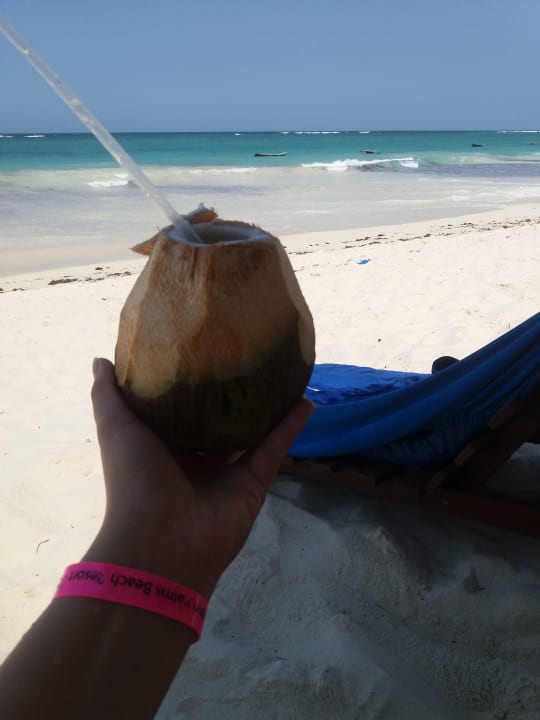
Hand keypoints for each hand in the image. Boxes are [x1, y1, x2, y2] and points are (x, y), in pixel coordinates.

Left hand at [88, 358, 313, 596]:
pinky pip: (275, 448)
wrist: (161, 539)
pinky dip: (291, 427)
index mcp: (164, 446)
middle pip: (219, 420)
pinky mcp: (254, 482)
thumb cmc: (135, 479)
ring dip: (267, 406)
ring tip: (282, 373)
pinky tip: (306, 400)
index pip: (180, 409)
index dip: (190, 383)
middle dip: (232, 394)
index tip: (202, 350)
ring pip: (252, 432)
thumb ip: (108, 395)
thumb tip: (101, 359)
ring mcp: (228, 472)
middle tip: (247, 356)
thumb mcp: (116, 429)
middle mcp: (197, 458)